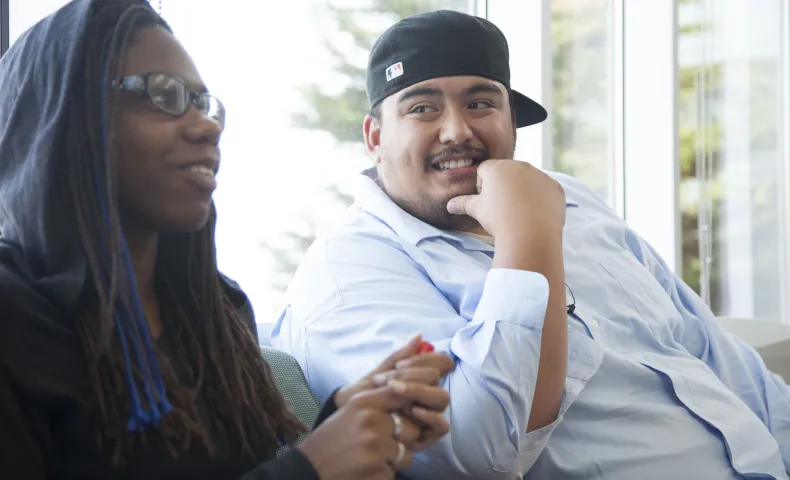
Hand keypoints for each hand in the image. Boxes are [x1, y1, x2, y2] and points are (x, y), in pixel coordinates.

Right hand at [298, 385, 420, 479]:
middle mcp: (372, 421)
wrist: (308, 469)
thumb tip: (409, 396)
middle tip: (381, 446)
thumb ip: (378, 402)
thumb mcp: (350, 411)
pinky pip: (394, 473)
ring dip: (393, 460)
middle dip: (402, 441)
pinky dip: (381, 475)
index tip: (405, 416)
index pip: (401, 395)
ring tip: (370, 459)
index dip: (409, 407)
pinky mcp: (378, 471)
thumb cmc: (330, 440)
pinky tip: (363, 472)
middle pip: (411, 429)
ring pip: (406, 454)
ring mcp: (376, 447)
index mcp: (364, 402)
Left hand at [334, 335, 452, 450]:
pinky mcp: (428, 435)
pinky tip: (412, 410)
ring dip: (419, 390)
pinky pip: (443, 425)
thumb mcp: (376, 376)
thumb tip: (419, 335)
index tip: (398, 365)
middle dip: (412, 375)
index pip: (441, 362)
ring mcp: (431, 414)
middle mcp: (429, 395)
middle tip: (387, 382)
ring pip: (442, 398)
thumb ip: (397, 358)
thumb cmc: (364, 399)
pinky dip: (431, 416)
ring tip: (395, 391)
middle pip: (438, 377)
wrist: (349, 424)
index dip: (425, 359)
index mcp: (421, 378)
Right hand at [446, 159, 566, 241]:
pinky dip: (540, 200)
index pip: (484, 171)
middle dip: (503, 187)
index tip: (487, 203)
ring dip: (522, 192)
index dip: (482, 187)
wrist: (530, 235)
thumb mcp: (477, 211)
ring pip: (527, 180)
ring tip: (519, 213)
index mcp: (498, 168)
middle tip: (502, 209)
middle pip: (507, 173)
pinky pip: (545, 190)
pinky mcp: (555, 188)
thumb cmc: (499, 219)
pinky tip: (535, 215)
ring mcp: (540, 175)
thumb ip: (463, 203)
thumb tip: (449, 205)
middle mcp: (520, 165)